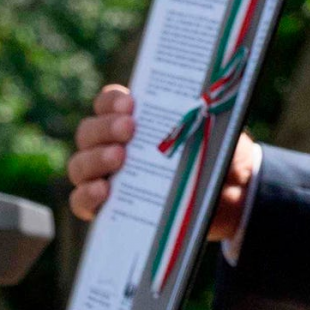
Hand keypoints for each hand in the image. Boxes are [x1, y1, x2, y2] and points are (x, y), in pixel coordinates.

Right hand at [66, 86, 261, 243]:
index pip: (108, 103)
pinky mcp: (106, 207)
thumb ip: (200, 120)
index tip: (129, 104)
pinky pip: (81, 201)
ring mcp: (105, 176)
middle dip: (105, 128)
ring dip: (95, 158)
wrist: (230, 193)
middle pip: (89, 132)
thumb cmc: (217, 154)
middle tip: (128, 129)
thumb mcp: (215, 132)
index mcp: (135, 120)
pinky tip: (103, 189)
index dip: (112, 101)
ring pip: (80, 165)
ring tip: (118, 158)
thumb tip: (197, 108)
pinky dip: (87, 194)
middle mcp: (112, 145)